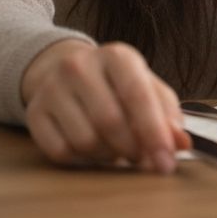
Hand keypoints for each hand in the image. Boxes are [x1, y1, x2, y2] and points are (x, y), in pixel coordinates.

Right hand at [21, 40, 190, 172]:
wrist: (64, 69)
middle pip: (110, 122)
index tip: (166, 162)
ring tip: (115, 148)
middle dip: (132, 149)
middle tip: (141, 158)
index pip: (137, 94)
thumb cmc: (115, 83)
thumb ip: (166, 113)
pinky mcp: (35, 112)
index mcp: (116, 56)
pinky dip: (82, 161)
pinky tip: (91, 150)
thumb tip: (180, 143)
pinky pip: (61, 152)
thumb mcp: (145, 86)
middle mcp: (81, 65)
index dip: (154, 132)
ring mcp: (53, 88)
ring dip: (107, 156)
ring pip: (86, 141)